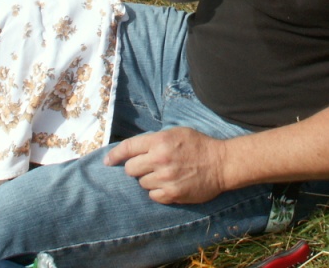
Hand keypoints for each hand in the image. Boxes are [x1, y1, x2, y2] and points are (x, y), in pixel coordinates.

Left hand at [104, 127, 227, 203]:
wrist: (221, 163)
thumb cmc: (199, 145)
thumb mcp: (176, 133)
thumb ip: (155, 140)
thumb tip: (133, 149)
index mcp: (159, 141)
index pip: (127, 148)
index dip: (114, 155)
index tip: (107, 161)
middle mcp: (159, 159)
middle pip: (130, 169)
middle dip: (136, 168)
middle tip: (148, 166)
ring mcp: (165, 178)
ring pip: (141, 183)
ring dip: (149, 180)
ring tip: (165, 174)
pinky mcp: (172, 194)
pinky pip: (152, 195)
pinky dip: (158, 191)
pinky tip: (169, 184)